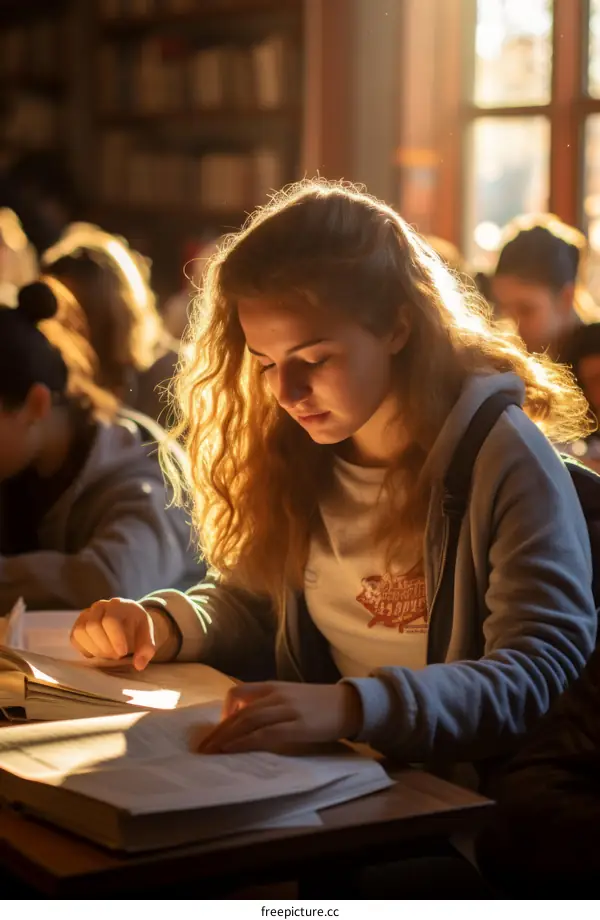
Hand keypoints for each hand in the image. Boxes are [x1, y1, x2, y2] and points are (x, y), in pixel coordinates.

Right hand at [70, 597, 173, 670]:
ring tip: (108, 654)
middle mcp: (99, 606)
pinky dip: (85, 649)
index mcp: (118, 605)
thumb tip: (139, 665)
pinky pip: (74, 638)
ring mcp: (86, 614)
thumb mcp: (146, 635)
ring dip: (95, 649)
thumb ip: (146, 649)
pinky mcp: (78, 625)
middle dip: (105, 646)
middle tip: (117, 655)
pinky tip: (98, 652)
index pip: (110, 620)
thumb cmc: (136, 628)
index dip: (115, 639)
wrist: (126, 621)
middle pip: (93, 626)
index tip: (123, 652)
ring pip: (80, 632)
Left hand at [198, 682, 362, 753]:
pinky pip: (264, 735)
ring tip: (212, 752)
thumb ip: (270, 703)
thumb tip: (248, 719)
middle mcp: (276, 695)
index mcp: (274, 686)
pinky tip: (234, 750)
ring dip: (226, 737)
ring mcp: (286, 710)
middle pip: (239, 712)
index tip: (220, 728)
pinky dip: (245, 743)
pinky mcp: (296, 727)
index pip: (238, 692)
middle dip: (218, 730)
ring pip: (247, 722)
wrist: (349, 704)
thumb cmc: (320, 704)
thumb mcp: (291, 696)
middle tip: (203, 747)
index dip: (224, 710)